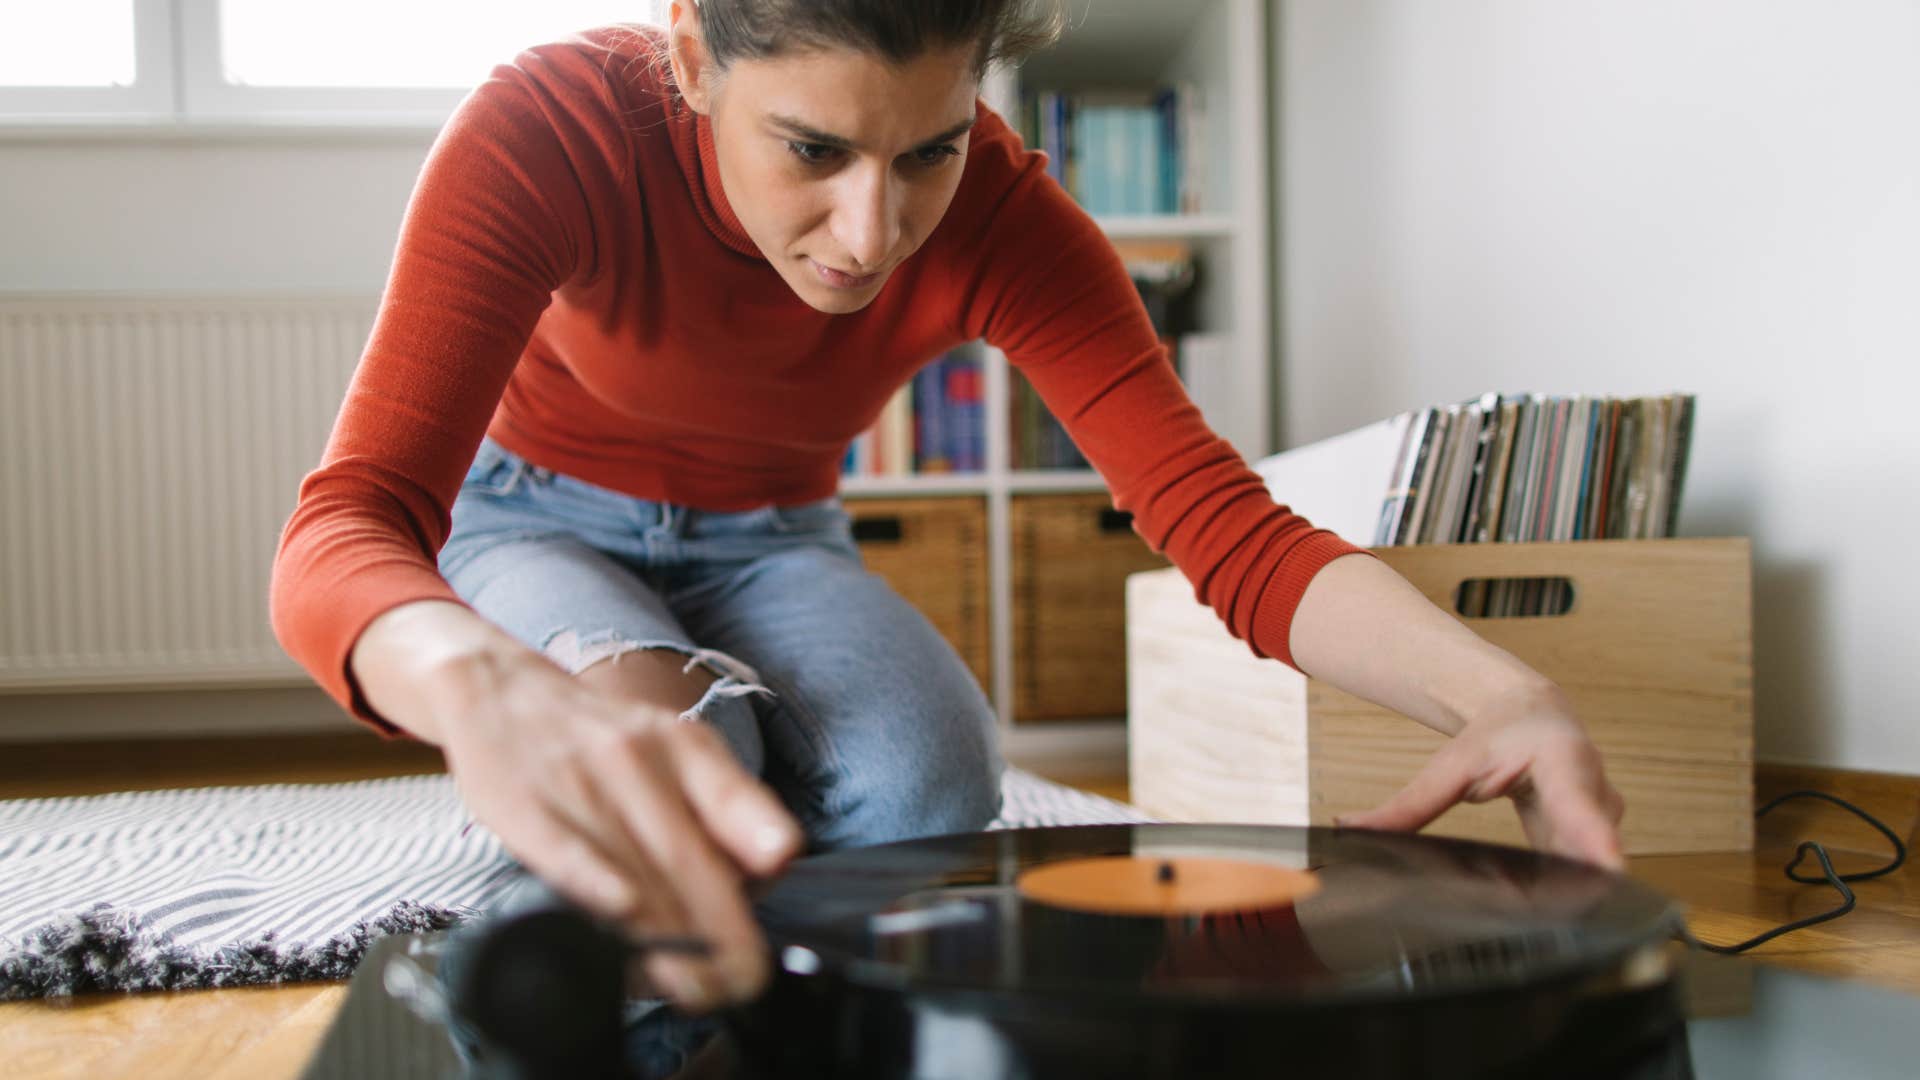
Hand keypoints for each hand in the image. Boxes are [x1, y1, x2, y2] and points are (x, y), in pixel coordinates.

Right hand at [431, 646, 803, 1011]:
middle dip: (717, 934)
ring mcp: (581, 781)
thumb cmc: (601, 737)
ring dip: (665, 934)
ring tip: (689, 986)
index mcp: (685, 749)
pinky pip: (565, 847)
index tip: (764, 933)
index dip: (762, 868)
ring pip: (634, 867)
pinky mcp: (525, 804)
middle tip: (734, 985)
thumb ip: (729, 806)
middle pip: (689, 858)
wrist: (502, 689)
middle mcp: (639, 761)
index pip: (737, 807)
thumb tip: (771, 870)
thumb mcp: (680, 750)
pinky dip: (594, 881)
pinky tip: (621, 911)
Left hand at [1333, 683, 1627, 870]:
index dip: (1598, 842)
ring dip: (1551, 889)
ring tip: (1522, 896)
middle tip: (1531, 911)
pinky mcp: (1596, 839)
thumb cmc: (1498, 733)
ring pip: (1583, 870)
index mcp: (1564, 764)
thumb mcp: (1451, 765)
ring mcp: (1603, 820)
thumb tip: (1350, 827)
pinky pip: (1577, 872)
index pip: (1584, 808)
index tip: (1610, 870)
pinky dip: (1550, 885)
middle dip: (1561, 887)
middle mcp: (1597, 794)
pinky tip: (1531, 897)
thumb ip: (1408, 805)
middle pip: (1587, 854)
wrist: (1534, 713)